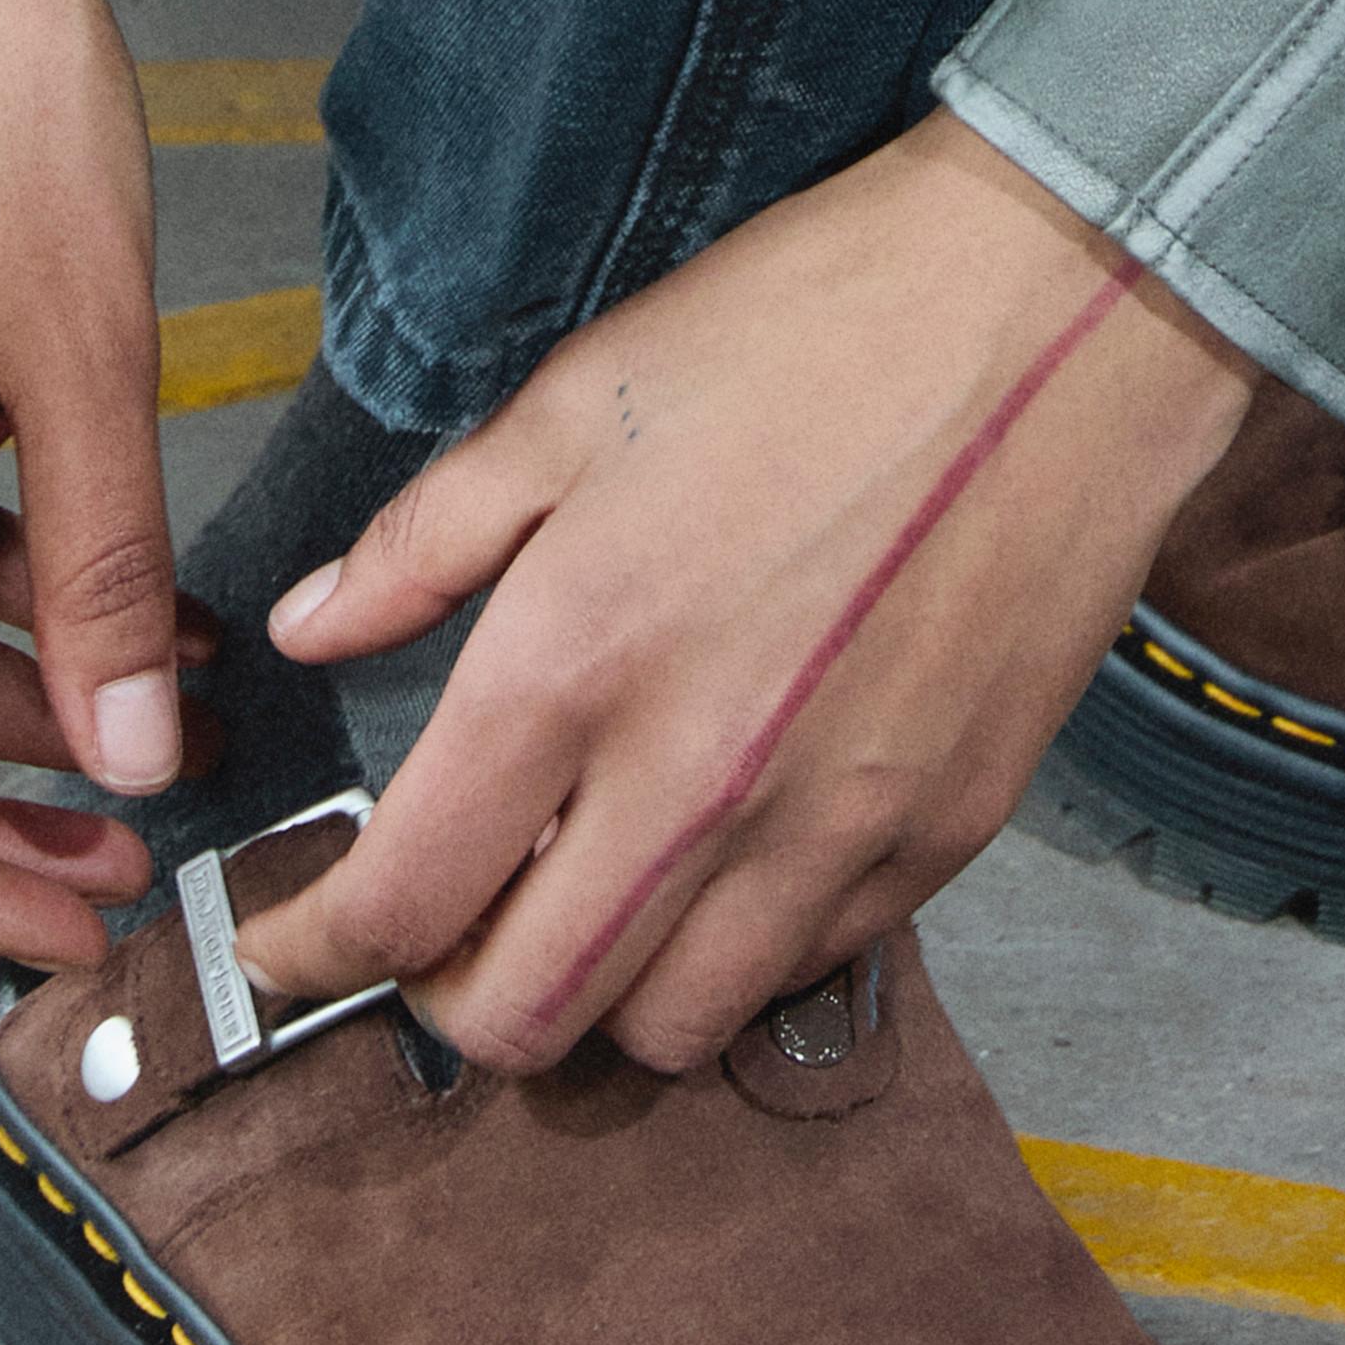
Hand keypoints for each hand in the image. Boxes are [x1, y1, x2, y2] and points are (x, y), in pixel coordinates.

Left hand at [234, 112, 1257, 1073]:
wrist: (1058, 313)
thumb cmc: (811, 327)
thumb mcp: (576, 399)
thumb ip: (426, 539)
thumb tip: (307, 628)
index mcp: (573, 665)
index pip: (402, 903)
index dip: (308, 947)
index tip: (285, 935)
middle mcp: (695, 783)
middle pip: (523, 1019)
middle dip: (441, 1001)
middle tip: (432, 927)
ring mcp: (832, 826)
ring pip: (667, 1031)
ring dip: (593, 998)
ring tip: (579, 903)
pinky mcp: (943, 832)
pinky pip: (805, 969)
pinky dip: (733, 953)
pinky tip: (717, 859)